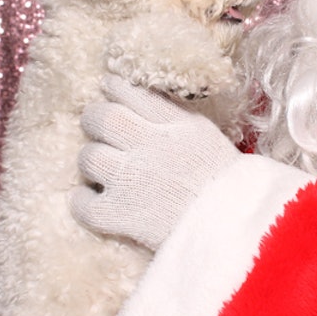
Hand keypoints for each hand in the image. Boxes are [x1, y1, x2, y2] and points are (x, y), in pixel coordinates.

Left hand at [71, 75, 240, 249]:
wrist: (235, 227)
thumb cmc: (225, 183)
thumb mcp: (206, 134)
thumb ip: (175, 114)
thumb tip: (143, 96)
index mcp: (175, 124)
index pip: (131, 92)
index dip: (114, 88)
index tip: (110, 90)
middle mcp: (149, 146)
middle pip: (101, 118)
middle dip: (94, 119)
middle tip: (97, 127)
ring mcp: (131, 180)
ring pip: (88, 157)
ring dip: (91, 160)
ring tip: (102, 167)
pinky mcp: (120, 214)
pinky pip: (82, 203)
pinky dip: (82, 201)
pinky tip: (93, 199)